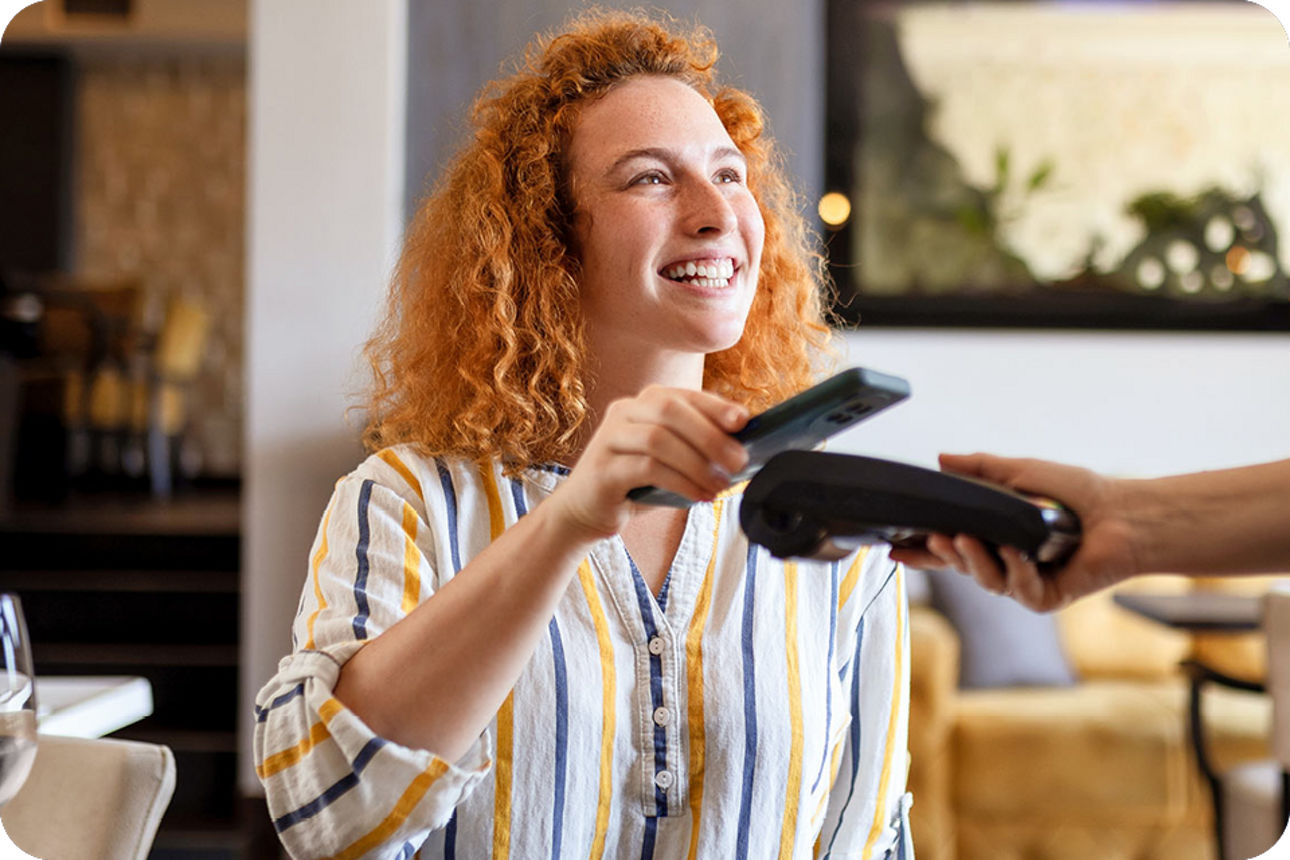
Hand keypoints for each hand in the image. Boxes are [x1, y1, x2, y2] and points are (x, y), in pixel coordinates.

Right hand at [545, 386, 749, 540]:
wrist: (585, 511)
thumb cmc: (635, 484)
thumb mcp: (671, 460)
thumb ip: (696, 447)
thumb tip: (741, 449)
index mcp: (643, 402)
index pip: (684, 396)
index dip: (715, 406)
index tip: (743, 421)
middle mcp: (624, 412)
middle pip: (671, 411)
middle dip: (710, 436)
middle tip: (738, 462)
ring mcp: (609, 437)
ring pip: (659, 439)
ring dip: (697, 463)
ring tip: (720, 485)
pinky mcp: (602, 468)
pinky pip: (647, 468)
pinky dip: (680, 482)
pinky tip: (698, 496)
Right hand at [888, 453, 1139, 611]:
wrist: (1122, 513)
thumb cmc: (1077, 492)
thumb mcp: (1019, 472)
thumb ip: (979, 469)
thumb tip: (941, 459)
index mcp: (996, 536)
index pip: (950, 545)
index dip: (922, 549)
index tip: (894, 546)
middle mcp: (1006, 562)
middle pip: (961, 565)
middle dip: (942, 554)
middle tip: (933, 537)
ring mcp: (1024, 582)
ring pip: (985, 581)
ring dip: (974, 562)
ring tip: (966, 541)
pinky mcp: (1046, 597)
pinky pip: (1019, 591)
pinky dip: (1016, 571)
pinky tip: (1019, 555)